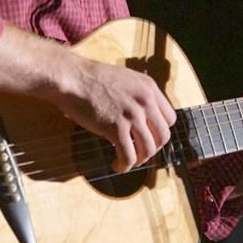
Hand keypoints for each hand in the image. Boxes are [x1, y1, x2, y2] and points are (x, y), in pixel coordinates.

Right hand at [53, 56, 175, 173]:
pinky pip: (128, 156)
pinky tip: (117, 165)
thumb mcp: (125, 79)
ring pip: (148, 149)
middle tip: (140, 152)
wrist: (73, 78)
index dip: (160, 131)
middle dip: (152, 148)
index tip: (150, 137)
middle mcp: (145, 101)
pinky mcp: (116, 128)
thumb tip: (144, 116)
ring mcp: (132, 114)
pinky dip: (124, 165)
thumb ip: (139, 95)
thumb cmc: (92, 78)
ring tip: (127, 161)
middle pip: (163, 136)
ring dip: (139, 160)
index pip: (169, 118)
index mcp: (149, 87)